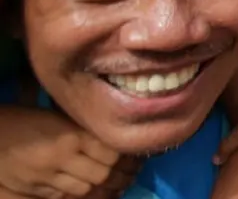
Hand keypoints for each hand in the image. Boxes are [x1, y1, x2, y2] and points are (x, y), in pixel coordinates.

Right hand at [0, 107, 136, 198]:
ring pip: (85, 189)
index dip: (126, 158)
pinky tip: (89, 187)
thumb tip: (117, 143)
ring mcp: (46, 176)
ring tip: (114, 183)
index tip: (135, 157)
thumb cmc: (28, 120)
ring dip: (101, 187)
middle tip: (130, 174)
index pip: (111, 153)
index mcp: (71, 135)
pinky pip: (64, 196)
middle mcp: (61, 157)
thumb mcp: (60, 119)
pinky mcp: (35, 188)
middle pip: (102, 174)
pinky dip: (78, 193)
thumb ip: (85, 132)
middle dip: (119, 176)